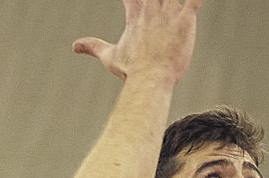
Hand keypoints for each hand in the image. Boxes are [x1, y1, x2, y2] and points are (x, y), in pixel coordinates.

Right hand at [73, 0, 202, 82]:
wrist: (149, 80)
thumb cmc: (131, 71)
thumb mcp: (109, 57)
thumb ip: (93, 47)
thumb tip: (74, 46)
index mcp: (136, 17)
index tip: (130, 0)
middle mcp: (152, 11)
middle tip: (151, 1)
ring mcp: (168, 15)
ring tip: (170, 1)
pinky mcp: (185, 22)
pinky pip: (194, 2)